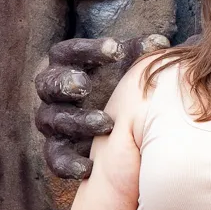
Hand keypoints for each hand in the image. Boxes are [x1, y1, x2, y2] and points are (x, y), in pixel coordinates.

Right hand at [35, 35, 168, 178]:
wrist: (108, 118)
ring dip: (78, 122)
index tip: (115, 49)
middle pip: (50, 84)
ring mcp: (53, 119)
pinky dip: (68, 163)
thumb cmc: (116, 80)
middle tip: (84, 84)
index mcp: (67, 63)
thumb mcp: (127, 65)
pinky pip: (55, 157)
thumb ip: (140, 52)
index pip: (69, 51)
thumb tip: (160, 42)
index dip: (89, 50)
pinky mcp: (56, 146)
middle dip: (65, 83)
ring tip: (106, 124)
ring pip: (54, 119)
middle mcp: (54, 90)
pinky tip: (88, 167)